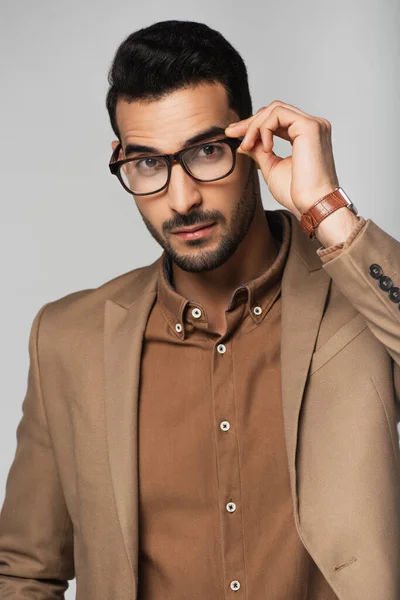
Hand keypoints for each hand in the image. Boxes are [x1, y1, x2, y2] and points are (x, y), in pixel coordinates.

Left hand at [225, 100, 339, 219]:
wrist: (311, 206)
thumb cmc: (296, 193)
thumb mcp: (271, 167)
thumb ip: (260, 151)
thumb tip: (244, 143)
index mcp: (305, 136)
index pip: (277, 119)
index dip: (254, 125)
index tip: (234, 135)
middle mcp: (312, 127)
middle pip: (274, 110)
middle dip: (250, 122)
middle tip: (231, 133)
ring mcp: (313, 124)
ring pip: (275, 109)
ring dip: (255, 125)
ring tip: (247, 145)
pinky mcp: (310, 126)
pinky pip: (278, 114)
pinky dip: (264, 128)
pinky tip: (265, 147)